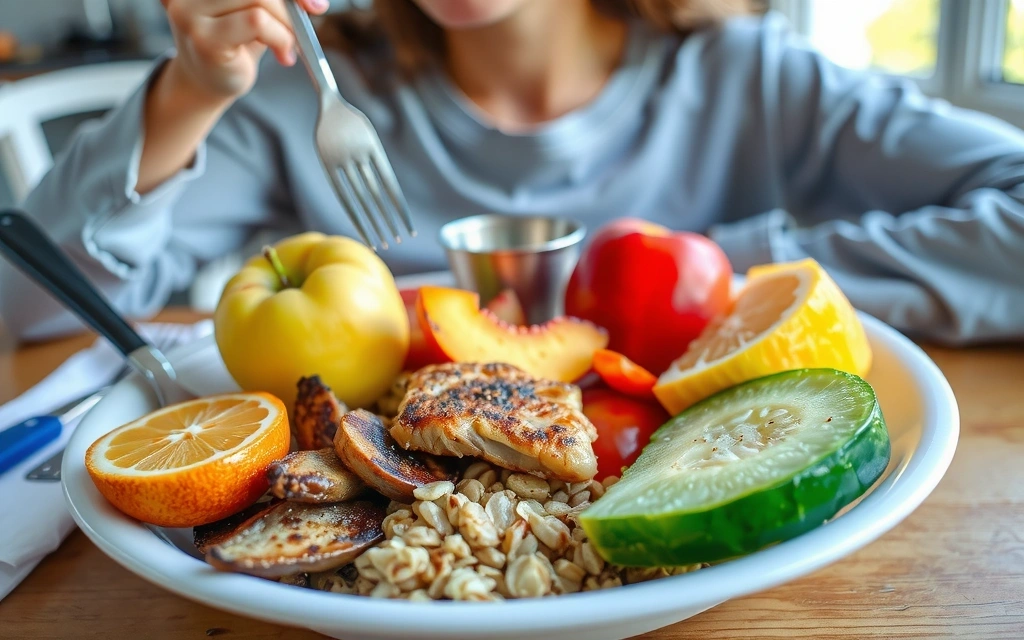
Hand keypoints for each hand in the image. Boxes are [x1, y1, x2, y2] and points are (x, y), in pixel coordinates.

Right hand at [160, 0, 329, 99]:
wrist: (209, 80)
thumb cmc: (235, 41)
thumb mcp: (258, 9)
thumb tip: (315, 3)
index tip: (313, 4)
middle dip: (291, 5)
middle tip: (304, 24)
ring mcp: (190, 11)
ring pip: (260, 1)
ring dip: (286, 26)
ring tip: (288, 45)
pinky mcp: (203, 38)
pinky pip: (256, 22)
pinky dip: (280, 38)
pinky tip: (283, 54)